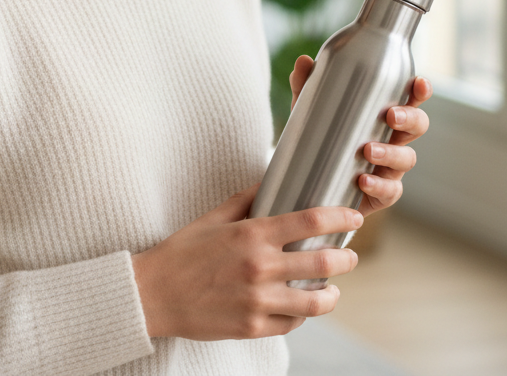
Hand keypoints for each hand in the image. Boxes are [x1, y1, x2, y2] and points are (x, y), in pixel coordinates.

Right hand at [131, 186, 360, 339]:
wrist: (154, 293)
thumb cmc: (182, 251)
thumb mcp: (213, 217)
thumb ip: (246, 198)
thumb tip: (271, 179)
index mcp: (251, 234)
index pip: (309, 221)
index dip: (339, 217)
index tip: (353, 216)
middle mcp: (260, 268)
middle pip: (322, 263)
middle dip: (345, 258)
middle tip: (350, 255)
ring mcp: (258, 301)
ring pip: (316, 301)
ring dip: (332, 293)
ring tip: (333, 288)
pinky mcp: (253, 328)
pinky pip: (293, 323)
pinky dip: (302, 314)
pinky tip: (301, 305)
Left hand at [289, 56, 431, 216]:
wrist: (306, 182)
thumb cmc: (319, 137)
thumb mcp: (310, 110)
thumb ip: (306, 86)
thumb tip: (304, 61)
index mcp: (381, 116)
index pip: (408, 100)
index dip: (419, 92)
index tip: (418, 84)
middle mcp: (392, 140)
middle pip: (417, 127)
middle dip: (410, 119)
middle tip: (390, 115)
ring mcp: (389, 168)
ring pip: (406, 159)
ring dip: (390, 153)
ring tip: (368, 149)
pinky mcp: (380, 194)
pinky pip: (389, 191)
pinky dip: (378, 185)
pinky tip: (362, 180)